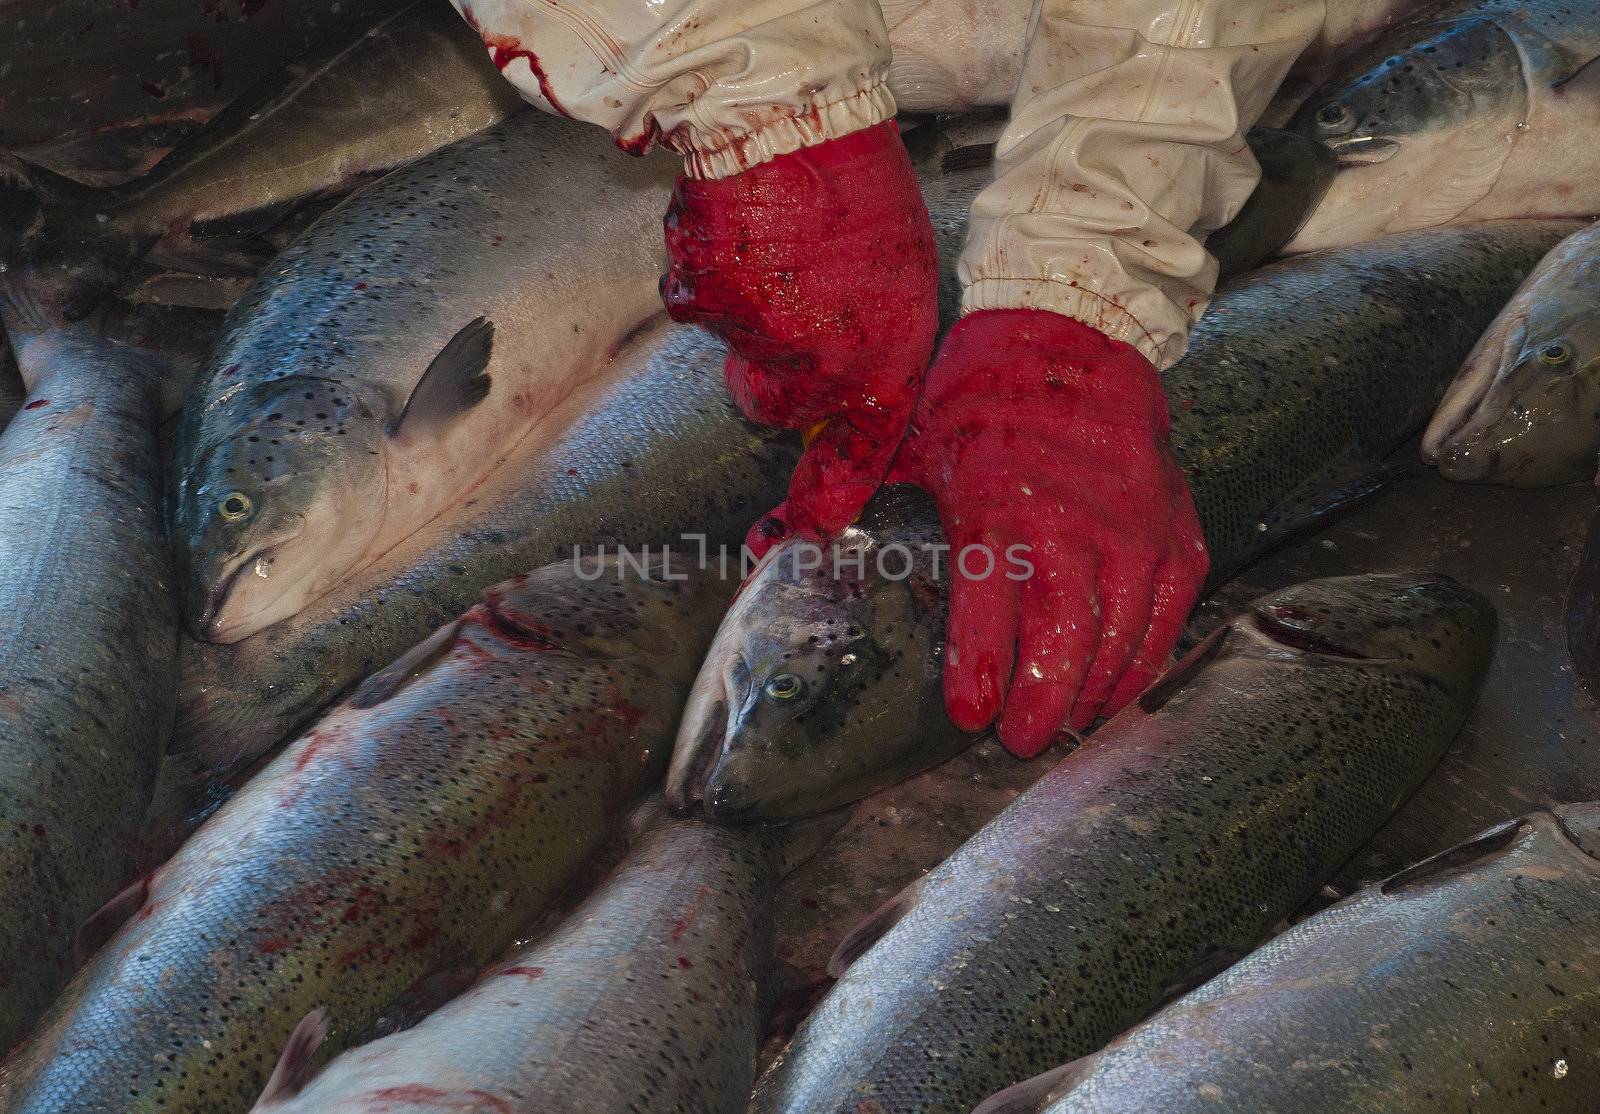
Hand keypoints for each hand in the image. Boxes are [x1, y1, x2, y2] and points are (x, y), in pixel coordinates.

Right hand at [661, 120, 938, 553]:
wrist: (794, 120)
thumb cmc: (857, 190)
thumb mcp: (901, 282)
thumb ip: (875, 349)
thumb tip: (843, 395)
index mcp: (881, 358)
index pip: (854, 459)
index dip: (819, 504)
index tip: (787, 538)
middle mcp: (819, 363)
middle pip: (769, 406)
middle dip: (768, 369)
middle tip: (786, 301)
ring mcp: (755, 337)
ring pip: (732, 355)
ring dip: (741, 318)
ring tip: (768, 249)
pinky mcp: (701, 305)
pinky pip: (692, 309)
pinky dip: (704, 279)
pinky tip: (731, 234)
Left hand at [890, 309, 1207, 757]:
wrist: (1076, 334)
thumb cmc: (983, 392)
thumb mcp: (910, 434)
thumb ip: (851, 489)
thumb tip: (774, 535)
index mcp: (996, 504)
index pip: (988, 607)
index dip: (980, 671)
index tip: (969, 716)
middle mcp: (1072, 524)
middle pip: (1063, 639)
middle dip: (1040, 703)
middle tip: (1019, 742)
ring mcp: (1132, 532)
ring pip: (1118, 639)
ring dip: (1089, 693)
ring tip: (1062, 723)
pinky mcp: (1174, 532)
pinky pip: (1164, 618)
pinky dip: (1141, 662)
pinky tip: (1114, 690)